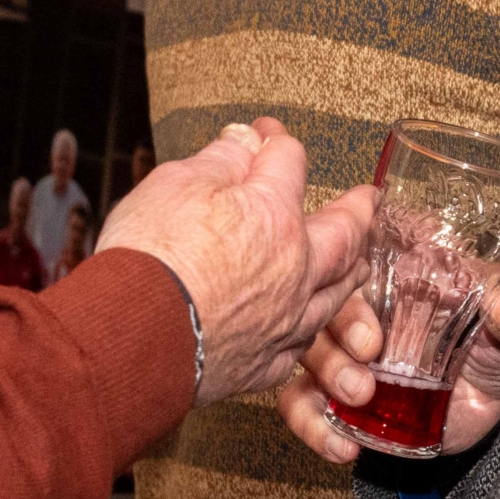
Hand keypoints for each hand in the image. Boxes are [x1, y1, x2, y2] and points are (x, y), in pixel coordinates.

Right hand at [95, 119, 371, 403]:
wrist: (130, 336)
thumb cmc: (148, 259)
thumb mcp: (176, 184)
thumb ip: (219, 160)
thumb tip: (244, 141)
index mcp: (274, 216)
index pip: (289, 162)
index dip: (275, 141)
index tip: (265, 134)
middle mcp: (294, 269)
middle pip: (344, 235)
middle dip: (358, 212)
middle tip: (369, 201)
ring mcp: (284, 321)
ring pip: (336, 295)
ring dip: (352, 273)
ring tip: (359, 263)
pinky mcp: (264, 364)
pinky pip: (303, 345)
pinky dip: (313, 330)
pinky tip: (308, 326)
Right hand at [278, 280, 499, 463]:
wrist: (498, 406)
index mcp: (393, 275)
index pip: (350, 263)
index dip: (350, 285)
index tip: (374, 322)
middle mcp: (360, 310)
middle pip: (319, 308)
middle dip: (335, 336)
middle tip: (368, 359)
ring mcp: (346, 354)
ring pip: (305, 354)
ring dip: (324, 375)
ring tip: (360, 398)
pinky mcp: (341, 399)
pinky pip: (302, 406)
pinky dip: (311, 426)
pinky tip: (344, 448)